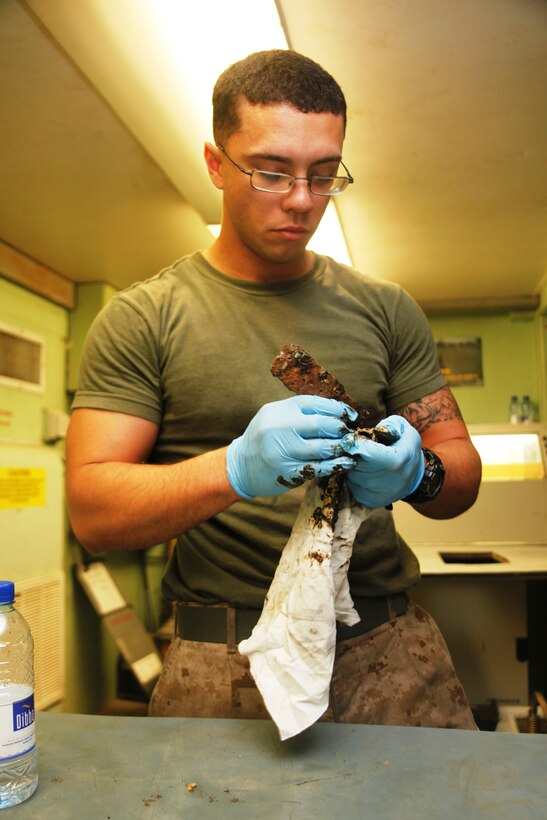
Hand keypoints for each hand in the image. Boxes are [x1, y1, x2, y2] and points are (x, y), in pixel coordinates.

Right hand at [226, 395, 355, 497]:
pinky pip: (317, 468)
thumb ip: (300, 413)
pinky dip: (335, 465)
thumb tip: (336, 412)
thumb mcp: (276, 417)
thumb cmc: (266, 438)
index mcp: (279, 410)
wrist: (241, 466)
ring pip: (321, 448)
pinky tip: (346, 463)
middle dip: (340, 429)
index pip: (314, 404)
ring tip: (353, 447)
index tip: (350, 415)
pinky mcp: (286, 472)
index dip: (336, 408)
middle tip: (351, 433)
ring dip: (341, 448)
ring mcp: (282, 451)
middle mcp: (279, 428)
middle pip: (320, 425)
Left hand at [342, 415, 423, 507]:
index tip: (352, 440)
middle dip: (352, 455)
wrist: (415, 475)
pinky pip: (352, 487)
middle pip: (356, 464)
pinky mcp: (372, 501)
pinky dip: (354, 479)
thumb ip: (390, 425)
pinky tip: (364, 473)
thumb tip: (374, 430)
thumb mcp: (405, 430)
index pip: (365, 451)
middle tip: (357, 450)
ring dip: (352, 467)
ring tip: (362, 461)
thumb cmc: (406, 447)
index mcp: (397, 459)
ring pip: (351, 476)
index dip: (355, 443)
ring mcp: (380, 493)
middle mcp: (389, 480)